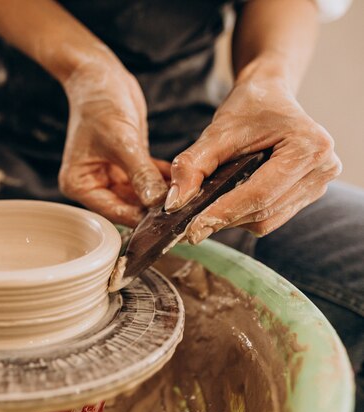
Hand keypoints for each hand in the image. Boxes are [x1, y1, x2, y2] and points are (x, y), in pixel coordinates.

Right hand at [59, 62, 169, 226]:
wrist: (99, 76)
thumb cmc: (99, 104)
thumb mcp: (121, 141)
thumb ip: (140, 174)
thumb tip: (157, 202)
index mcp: (79, 184)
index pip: (113, 211)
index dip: (140, 216)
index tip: (168, 218)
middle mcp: (93, 184)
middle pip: (127, 207)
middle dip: (153, 206)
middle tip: (183, 207)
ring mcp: (110, 175)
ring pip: (140, 195)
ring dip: (161, 194)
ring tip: (187, 195)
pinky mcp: (126, 165)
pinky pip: (147, 180)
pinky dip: (162, 179)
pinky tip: (183, 179)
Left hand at [165, 76, 341, 243]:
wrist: (270, 96)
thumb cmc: (247, 108)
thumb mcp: (216, 132)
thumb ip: (192, 166)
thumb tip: (174, 204)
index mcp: (308, 147)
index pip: (259, 194)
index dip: (223, 213)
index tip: (191, 230)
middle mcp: (322, 168)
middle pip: (263, 211)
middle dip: (223, 218)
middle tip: (189, 225)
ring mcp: (319, 184)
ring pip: (266, 220)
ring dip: (233, 219)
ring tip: (206, 211)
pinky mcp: (309, 194)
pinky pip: (271, 217)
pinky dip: (244, 215)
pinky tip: (227, 204)